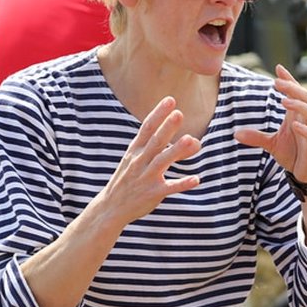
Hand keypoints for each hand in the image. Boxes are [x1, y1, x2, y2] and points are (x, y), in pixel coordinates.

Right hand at [95, 97, 200, 226]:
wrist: (110, 207)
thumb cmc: (129, 179)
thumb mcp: (140, 161)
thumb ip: (167, 150)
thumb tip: (194, 141)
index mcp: (135, 151)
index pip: (147, 128)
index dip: (158, 114)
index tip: (170, 100)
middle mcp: (139, 161)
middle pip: (155, 141)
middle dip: (167, 127)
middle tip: (179, 113)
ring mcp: (145, 177)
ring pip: (162, 162)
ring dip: (176, 151)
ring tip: (191, 140)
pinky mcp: (152, 193)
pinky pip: (169, 188)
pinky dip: (182, 183)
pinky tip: (196, 179)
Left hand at [234, 65, 306, 181]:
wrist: (305, 174)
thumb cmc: (292, 154)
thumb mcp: (271, 144)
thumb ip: (256, 137)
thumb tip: (235, 133)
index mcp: (296, 115)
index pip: (295, 92)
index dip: (288, 80)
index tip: (278, 68)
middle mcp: (305, 120)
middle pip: (304, 97)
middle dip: (292, 88)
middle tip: (276, 82)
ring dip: (298, 105)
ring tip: (284, 101)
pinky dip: (304, 128)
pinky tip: (295, 125)